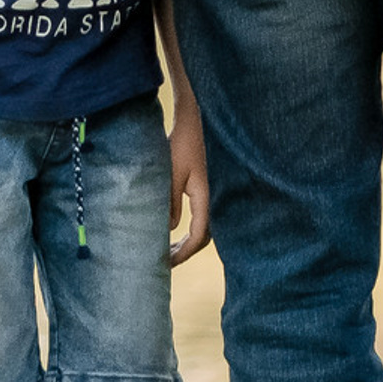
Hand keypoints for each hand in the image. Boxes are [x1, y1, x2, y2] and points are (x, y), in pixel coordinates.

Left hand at [167, 110, 211, 265]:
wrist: (199, 118)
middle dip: (186, 251)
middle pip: (206, 235)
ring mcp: (216, 192)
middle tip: (166, 261)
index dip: (183, 253)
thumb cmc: (183, 143)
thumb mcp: (171, 173)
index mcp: (207, 197)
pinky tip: (180, 228)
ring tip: (171, 249)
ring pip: (207, 226)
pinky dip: (194, 226)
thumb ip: (170, 203)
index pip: (198, 236)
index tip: (166, 263)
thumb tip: (169, 229)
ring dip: (190, 240)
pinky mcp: (212, 186)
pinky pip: (206, 214)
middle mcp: (216, 197)